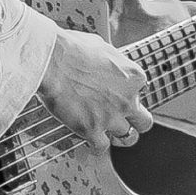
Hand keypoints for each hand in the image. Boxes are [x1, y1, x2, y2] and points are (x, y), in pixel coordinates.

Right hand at [35, 27, 153, 150]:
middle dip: (134, 122)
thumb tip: (106, 63)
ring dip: (117, 136)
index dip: (127, 94)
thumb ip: (111, 62)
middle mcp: (127, 99)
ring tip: (106, 132)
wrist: (51, 60)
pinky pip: (101, 148)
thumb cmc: (70, 48)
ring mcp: (111, 116)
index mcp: (134, 77)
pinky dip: (96, 146)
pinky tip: (89, 140)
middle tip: (122, 119)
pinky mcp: (91, 129)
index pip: (141, 91)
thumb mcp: (101, 46)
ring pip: (128, 138)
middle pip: (144, 122)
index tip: (117, 94)